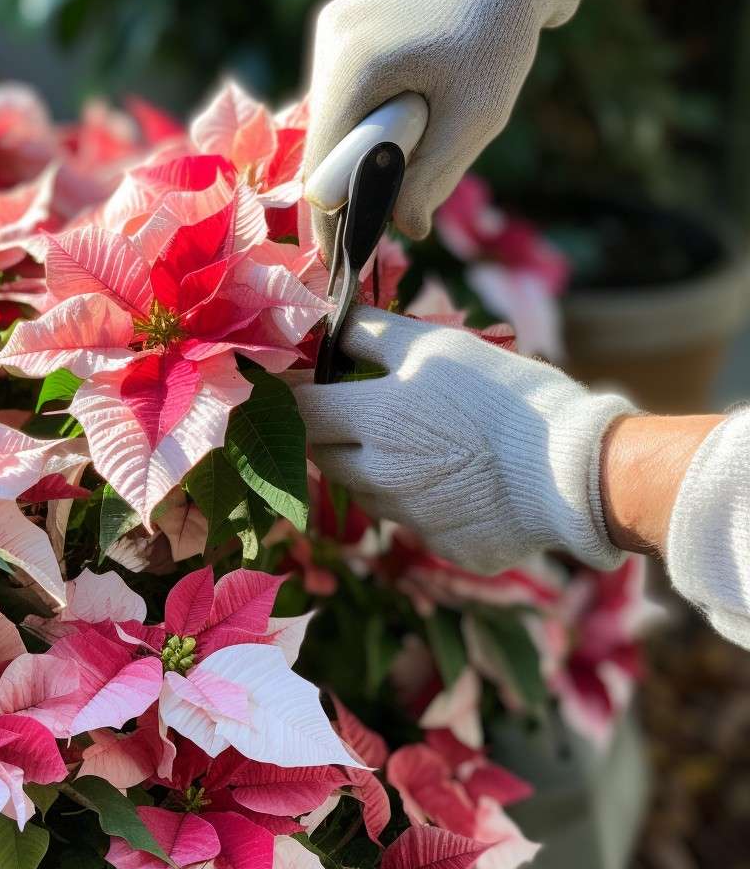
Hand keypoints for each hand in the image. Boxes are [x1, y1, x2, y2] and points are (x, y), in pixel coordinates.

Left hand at [292, 306, 633, 572]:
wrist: (577, 469)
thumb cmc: (504, 393)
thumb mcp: (435, 345)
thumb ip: (369, 333)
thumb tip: (323, 321)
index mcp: (372, 420)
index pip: (299, 410)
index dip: (292, 395)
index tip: (295, 385)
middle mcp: (379, 476)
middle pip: (323, 456)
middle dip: (332, 433)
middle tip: (363, 411)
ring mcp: (410, 518)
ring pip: (366, 491)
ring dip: (376, 469)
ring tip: (426, 444)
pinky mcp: (444, 547)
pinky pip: (416, 523)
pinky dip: (425, 502)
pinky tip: (461, 481)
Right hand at [302, 0, 581, 257]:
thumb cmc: (496, 35)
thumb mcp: (476, 117)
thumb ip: (433, 180)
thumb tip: (404, 231)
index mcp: (353, 70)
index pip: (319, 167)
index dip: (329, 219)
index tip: (339, 259)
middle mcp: (328, 46)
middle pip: (321, 142)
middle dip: (351, 180)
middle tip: (390, 204)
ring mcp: (330, 29)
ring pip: (329, 115)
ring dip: (359, 143)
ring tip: (412, 137)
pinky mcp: (339, 20)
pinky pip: (339, 88)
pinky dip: (364, 112)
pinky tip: (400, 108)